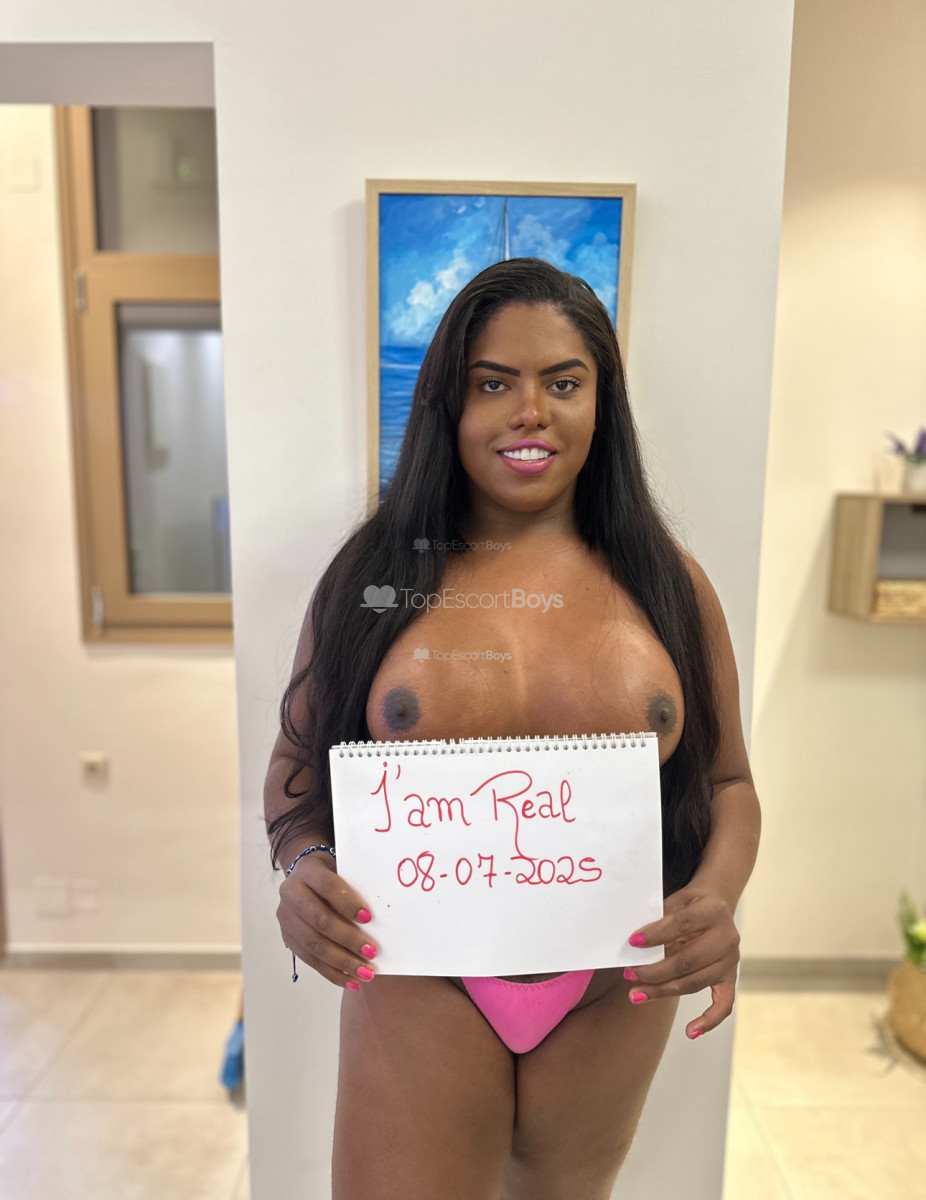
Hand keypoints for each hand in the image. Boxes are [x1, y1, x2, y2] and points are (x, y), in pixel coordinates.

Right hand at [277, 852, 379, 989]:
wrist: (305, 876)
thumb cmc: (333, 873)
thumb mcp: (343, 869)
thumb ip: (356, 885)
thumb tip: (384, 913)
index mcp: (307, 871)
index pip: (327, 887)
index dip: (348, 903)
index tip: (369, 918)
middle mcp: (291, 894)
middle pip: (320, 920)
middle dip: (348, 939)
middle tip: (372, 952)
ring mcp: (286, 918)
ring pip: (314, 944)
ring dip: (342, 962)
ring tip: (366, 973)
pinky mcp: (288, 938)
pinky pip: (310, 960)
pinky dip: (333, 973)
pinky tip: (351, 981)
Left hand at [623, 882, 739, 1038]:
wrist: (716, 905)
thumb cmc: (691, 904)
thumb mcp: (677, 900)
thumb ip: (661, 917)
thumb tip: (635, 942)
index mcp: (712, 911)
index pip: (681, 924)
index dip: (656, 934)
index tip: (633, 942)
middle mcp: (727, 938)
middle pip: (688, 960)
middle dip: (655, 970)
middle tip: (629, 973)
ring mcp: (730, 961)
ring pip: (694, 983)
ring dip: (663, 991)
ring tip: (636, 994)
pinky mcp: (729, 979)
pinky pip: (723, 1004)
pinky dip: (709, 1021)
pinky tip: (690, 1031)